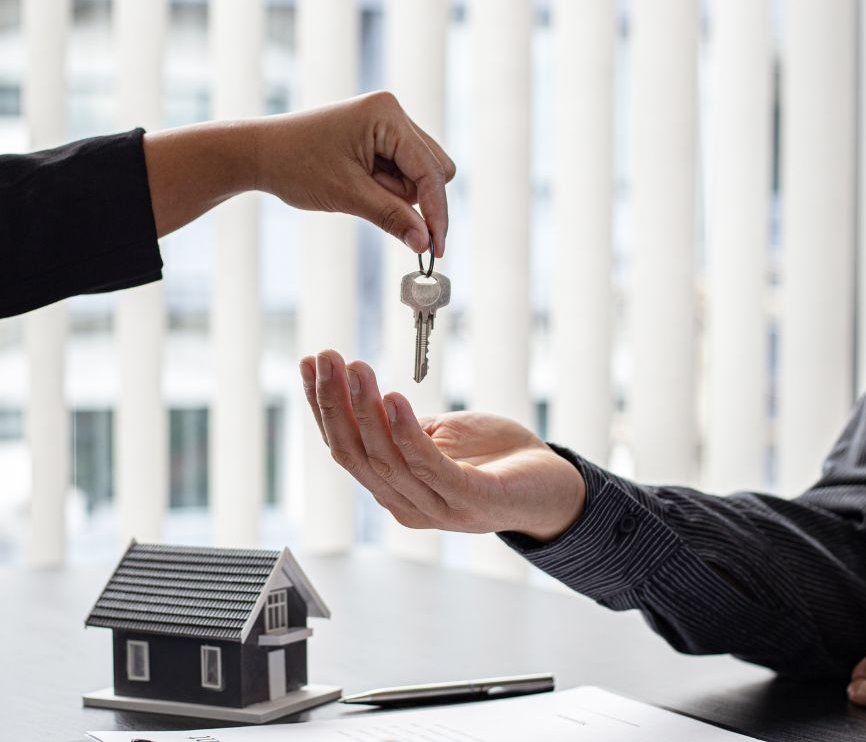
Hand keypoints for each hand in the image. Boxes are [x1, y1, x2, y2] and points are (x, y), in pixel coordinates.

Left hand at [143, 91, 454, 253]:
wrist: (259, 154)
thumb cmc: (296, 166)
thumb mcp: (347, 196)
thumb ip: (392, 217)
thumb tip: (424, 243)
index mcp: (387, 114)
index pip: (430, 171)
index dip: (436, 213)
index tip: (436, 249)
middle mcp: (392, 112)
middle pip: (434, 169)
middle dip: (414, 198)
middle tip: (374, 206)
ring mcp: (386, 123)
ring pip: (420, 173)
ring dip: (398, 194)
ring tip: (357, 190)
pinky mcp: (378, 136)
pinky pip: (402, 171)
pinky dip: (388, 188)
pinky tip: (358, 185)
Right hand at [298, 350, 584, 541]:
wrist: (555, 487)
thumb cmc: (496, 459)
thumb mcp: (439, 437)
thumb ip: (401, 429)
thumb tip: (363, 395)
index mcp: (394, 489)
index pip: (345, 448)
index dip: (323, 407)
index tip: (311, 364)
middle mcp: (406, 504)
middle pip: (356, 454)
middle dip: (334, 403)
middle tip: (326, 359)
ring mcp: (438, 507)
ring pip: (386, 458)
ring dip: (365, 409)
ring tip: (356, 368)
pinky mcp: (471, 499)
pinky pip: (428, 466)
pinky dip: (406, 432)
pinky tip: (393, 398)